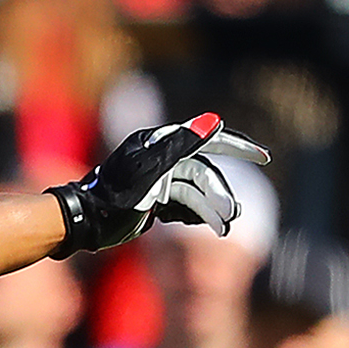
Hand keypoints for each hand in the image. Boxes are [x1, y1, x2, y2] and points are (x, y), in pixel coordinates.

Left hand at [50, 116, 268, 257]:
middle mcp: (162, 159)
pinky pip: (185, 206)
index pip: (208, 140)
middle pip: (204, 173)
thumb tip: (215, 120)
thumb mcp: (148, 171)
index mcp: (162, 145)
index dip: (237, 147)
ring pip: (196, 192)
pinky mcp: (155, 202)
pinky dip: (198, 215)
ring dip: (212, 209)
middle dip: (221, 194)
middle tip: (233, 215)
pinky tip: (211, 225)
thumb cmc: (113, 194)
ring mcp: (159, 181)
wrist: (85, 221)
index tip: (263, 157)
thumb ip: (182, 145)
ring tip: (226, 227)